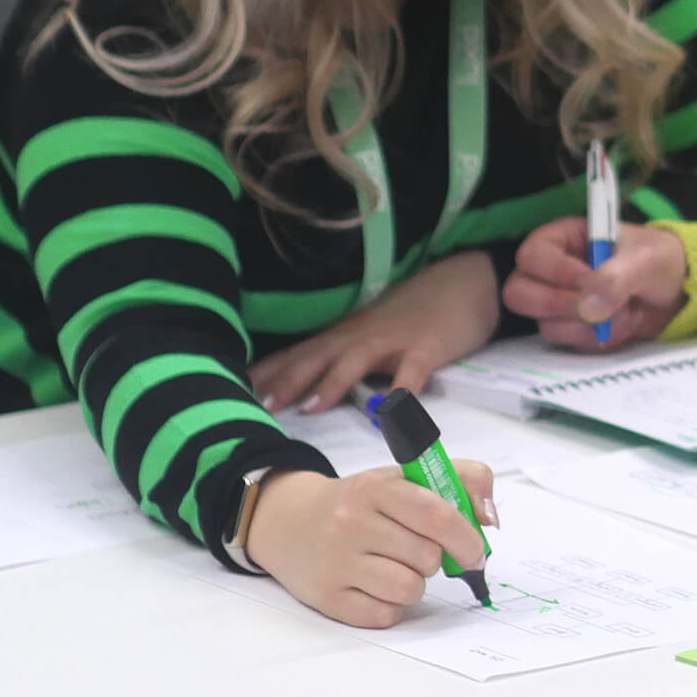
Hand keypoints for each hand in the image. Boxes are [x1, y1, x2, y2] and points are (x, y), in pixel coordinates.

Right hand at [245, 463, 496, 628]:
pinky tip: (377, 585)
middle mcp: (352, 522)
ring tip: (396, 567)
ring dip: (415, 583)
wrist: (290, 522)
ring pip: (409, 589)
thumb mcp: (406, 476)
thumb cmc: (361, 502)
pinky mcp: (328, 597)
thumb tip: (490, 518)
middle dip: (436, 559)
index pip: (438, 516)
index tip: (475, 551)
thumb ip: (462, 480)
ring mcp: (337, 562)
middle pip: (427, 558)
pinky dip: (391, 605)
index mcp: (377, 487)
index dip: (467, 538)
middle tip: (420, 551)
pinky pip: (385, 615)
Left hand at [251, 251, 501, 412]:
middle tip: (256, 406)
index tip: (231, 391)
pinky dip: (400, 394)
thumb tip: (309, 389)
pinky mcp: (427, 348)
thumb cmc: (417, 312)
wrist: (465, 280)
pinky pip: (412, 373)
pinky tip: (392, 415)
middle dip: (285, 380)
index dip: (267, 373)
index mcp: (346, 334)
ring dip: (332, 381)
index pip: (298, 353)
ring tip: (311, 408)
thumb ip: (346, 357)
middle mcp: (361, 334)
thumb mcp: (374, 331)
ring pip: (356, 359)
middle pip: (316, 355)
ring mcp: (394, 340)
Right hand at [501, 219, 689, 350]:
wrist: (679, 291)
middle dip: (558, 304)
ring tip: (623, 310)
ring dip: (588, 324)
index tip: (588, 279)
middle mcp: (552, 271)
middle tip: (593, 308)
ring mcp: (560, 302)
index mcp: (563, 240)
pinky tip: (621, 324)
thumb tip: (588, 306)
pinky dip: (597, 339)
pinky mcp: (573, 328)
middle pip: (519, 294)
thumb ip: (617, 276)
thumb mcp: (647, 259)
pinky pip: (569, 343)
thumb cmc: (660, 260)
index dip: (555, 271)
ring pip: (546, 324)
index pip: (532, 255)